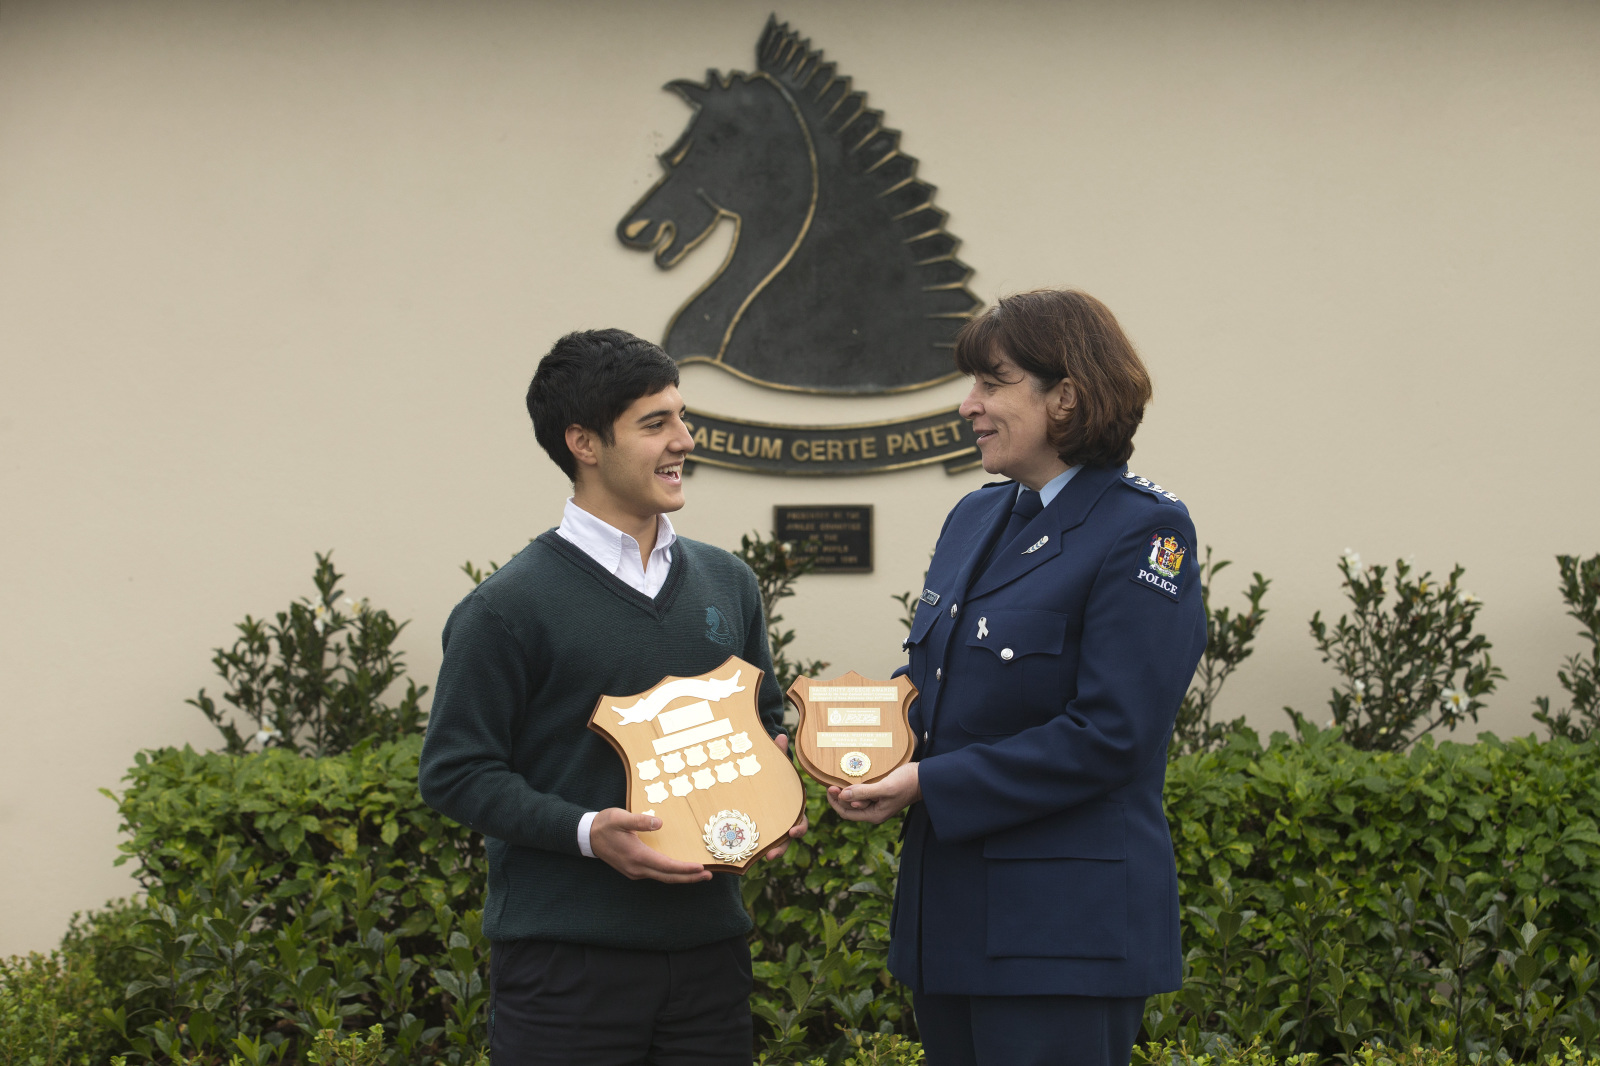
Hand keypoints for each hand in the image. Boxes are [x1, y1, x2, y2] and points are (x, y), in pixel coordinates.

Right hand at [589, 808, 711, 882]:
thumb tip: (660, 823)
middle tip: (709, 875)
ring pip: (662, 877)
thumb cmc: (605, 824)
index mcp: (637, 856)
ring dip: (681, 877)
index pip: (666, 866)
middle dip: (689, 878)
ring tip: (699, 873)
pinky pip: (656, 875)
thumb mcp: (620, 817)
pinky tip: (679, 869)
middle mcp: (637, 868)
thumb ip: (640, 820)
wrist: (587, 836)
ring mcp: (635, 871)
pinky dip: (671, 873)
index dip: (684, 869)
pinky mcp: (633, 870)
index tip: (701, 867)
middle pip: (668, 877)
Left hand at [760, 733, 808, 860]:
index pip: (800, 821)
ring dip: (769, 852)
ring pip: (774, 845)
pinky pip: (758, 843)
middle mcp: (784, 820)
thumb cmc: (769, 774)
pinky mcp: (758, 831)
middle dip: (781, 847)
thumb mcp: (772, 764)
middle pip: (787, 839)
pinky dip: (753, 849)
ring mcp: (772, 827)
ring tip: (761, 859)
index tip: (793, 831)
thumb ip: (777, 753)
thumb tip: (781, 735)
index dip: (798, 827)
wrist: (757, 781)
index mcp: (792, 807)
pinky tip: (744, 854)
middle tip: (772, 854)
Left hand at [826, 762, 920, 823]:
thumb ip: (863, 792)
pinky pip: (863, 793)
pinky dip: (855, 787)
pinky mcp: (880, 794)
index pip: (846, 813)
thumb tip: (843, 796)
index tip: (830, 787)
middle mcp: (874, 812)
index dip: (835, 802)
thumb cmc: (906, 783)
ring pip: (855, 799)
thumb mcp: (884, 788)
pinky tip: (852, 778)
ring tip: (840, 779)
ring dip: (847, 791)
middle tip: (832, 782)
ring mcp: (877, 803)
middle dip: (839, 796)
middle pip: (849, 807)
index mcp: (874, 815)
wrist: (924, 778)